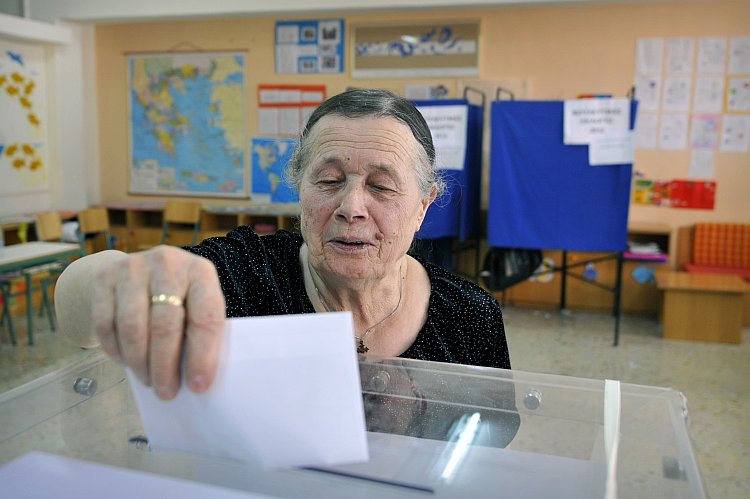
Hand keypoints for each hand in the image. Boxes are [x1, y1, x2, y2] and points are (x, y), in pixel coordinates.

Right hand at [91, 245, 224, 399]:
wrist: (140, 269)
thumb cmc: (179, 297)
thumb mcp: (198, 305)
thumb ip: (200, 333)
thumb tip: (195, 380)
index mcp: (201, 272)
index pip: (206, 317)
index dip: (202, 355)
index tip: (199, 386)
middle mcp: (168, 264)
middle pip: (165, 325)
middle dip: (165, 366)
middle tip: (166, 392)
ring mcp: (133, 268)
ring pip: (132, 327)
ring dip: (140, 363)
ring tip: (148, 380)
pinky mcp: (105, 278)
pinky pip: (106, 325)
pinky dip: (116, 351)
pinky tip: (127, 362)